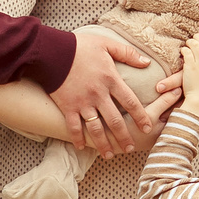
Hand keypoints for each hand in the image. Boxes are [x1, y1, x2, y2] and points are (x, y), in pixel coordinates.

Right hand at [49, 27, 153, 155]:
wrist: (51, 51)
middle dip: (124, 136)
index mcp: (110, 79)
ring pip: (96, 129)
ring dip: (103, 143)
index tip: (147, 127)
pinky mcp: (67, 107)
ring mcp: (82, 103)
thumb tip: (147, 62)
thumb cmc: (79, 47)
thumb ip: (128, 53)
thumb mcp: (106, 44)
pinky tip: (82, 147)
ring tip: (110, 154)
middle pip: (115, 121)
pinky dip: (77, 138)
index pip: (130, 102)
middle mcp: (98, 95)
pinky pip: (73, 127)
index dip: (140, 116)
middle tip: (130, 148)